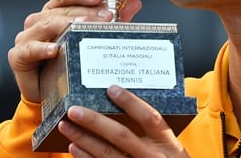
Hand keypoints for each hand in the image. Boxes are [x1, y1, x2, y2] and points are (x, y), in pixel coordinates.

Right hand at [8, 0, 142, 102]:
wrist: (54, 95)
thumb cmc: (73, 62)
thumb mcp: (95, 39)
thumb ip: (114, 20)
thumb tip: (135, 4)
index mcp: (56, 11)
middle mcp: (39, 20)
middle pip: (60, 9)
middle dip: (83, 12)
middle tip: (105, 17)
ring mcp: (27, 36)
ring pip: (46, 24)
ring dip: (66, 24)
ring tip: (84, 27)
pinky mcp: (18, 56)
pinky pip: (29, 49)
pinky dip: (41, 48)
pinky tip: (55, 50)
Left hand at [59, 85, 187, 157]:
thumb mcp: (173, 149)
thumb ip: (155, 133)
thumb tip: (126, 106)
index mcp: (169, 144)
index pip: (149, 118)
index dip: (130, 102)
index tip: (112, 89)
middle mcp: (153, 157)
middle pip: (121, 136)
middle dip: (95, 121)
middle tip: (74, 110)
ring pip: (107, 154)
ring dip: (84, 139)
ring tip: (67, 126)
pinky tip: (74, 147)